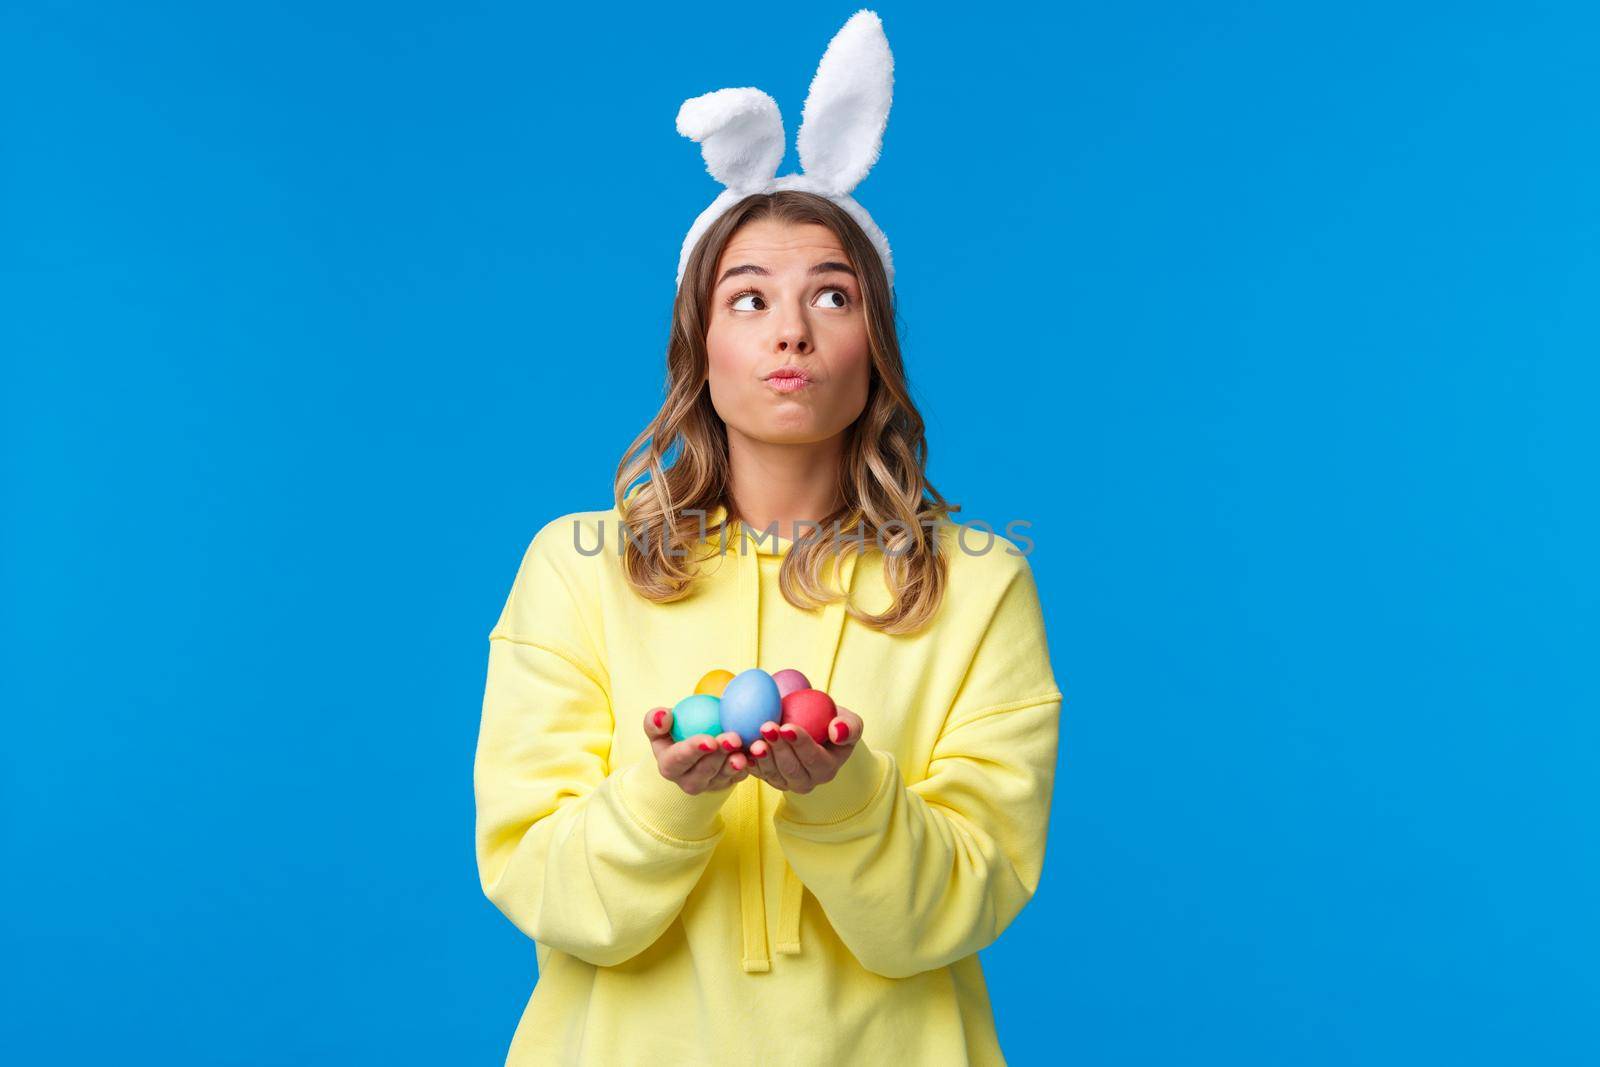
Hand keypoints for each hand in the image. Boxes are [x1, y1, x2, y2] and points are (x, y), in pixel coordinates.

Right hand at [643, 708, 749, 794]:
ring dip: (735, 764)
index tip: (709, 740)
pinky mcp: (729, 782)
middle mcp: (688, 781)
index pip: (678, 761)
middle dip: (719, 756)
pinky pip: (740, 776)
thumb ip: (655, 720)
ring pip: (724, 776)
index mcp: (669, 767)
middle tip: (733, 739)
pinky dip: (749, 764)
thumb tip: (664, 717)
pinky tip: (757, 752)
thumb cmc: (675, 730)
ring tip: (744, 751)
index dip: (693, 751)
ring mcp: (711, 785)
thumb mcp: (660, 724)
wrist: (694, 740)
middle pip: (704, 772)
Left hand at [745, 706, 863, 792]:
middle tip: (767, 727)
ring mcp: (785, 782)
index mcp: (827, 769)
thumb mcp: (850, 722)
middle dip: (778, 749)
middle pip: (791, 769)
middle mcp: (807, 781)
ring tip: (754, 740)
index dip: (801, 745)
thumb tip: (837, 732)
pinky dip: (748, 762)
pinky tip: (741, 749)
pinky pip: (756, 772)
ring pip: (772, 773)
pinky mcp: (767, 777)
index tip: (788, 727)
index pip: (814, 759)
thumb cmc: (831, 722)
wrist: (811, 726)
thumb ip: (850, 727)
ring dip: (762, 757)